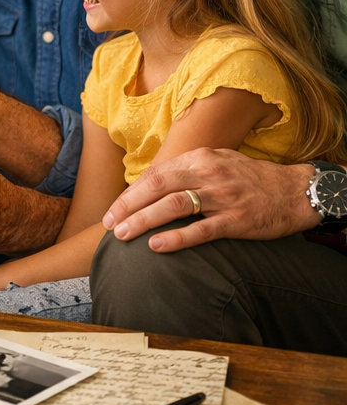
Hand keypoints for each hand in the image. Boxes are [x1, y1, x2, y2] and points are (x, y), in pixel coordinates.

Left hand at [103, 148, 316, 251]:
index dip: (131, 193)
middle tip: (109, 223)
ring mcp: (222, 196)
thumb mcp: (217, 162)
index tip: (113, 210)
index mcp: (200, 157)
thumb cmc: (249, 179)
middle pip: (158, 186)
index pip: (156, 174)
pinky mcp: (237, 220)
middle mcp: (208, 173)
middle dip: (128, 205)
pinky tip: (156, 246)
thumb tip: (150, 185)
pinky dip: (176, 238)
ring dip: (144, 220)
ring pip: (173, 206)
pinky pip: (201, 230)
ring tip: (123, 234)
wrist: (295, 191)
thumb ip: (186, 170)